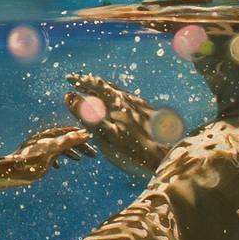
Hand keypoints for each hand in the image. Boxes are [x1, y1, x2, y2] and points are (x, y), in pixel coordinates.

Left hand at [4, 126, 95, 182]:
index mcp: (50, 136)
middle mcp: (44, 139)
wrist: (10, 172)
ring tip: (79, 160)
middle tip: (93, 156)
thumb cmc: (31, 162)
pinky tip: (58, 167)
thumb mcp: (53, 151)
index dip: (84, 137)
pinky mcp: (33, 157)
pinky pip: (48, 155)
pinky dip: (57, 159)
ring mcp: (38, 147)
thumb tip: (86, 133)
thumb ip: (69, 140)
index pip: (71, 133)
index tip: (96, 143)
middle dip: (80, 146)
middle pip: (66, 140)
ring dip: (70, 152)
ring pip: (58, 148)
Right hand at [65, 72, 183, 176]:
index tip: (69, 79)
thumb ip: (87, 115)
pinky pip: (129, 102)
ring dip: (104, 92)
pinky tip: (120, 109)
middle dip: (91, 85)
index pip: (95, 85)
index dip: (80, 81)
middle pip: (108, 88)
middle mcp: (131, 100)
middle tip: (79, 84)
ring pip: (120, 95)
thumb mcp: (105, 135)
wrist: (169, 161)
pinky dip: (117, 101)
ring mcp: (143, 107)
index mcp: (118, 102)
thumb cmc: (134, 152)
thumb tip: (70, 96)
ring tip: (96, 94)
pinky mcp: (152, 115)